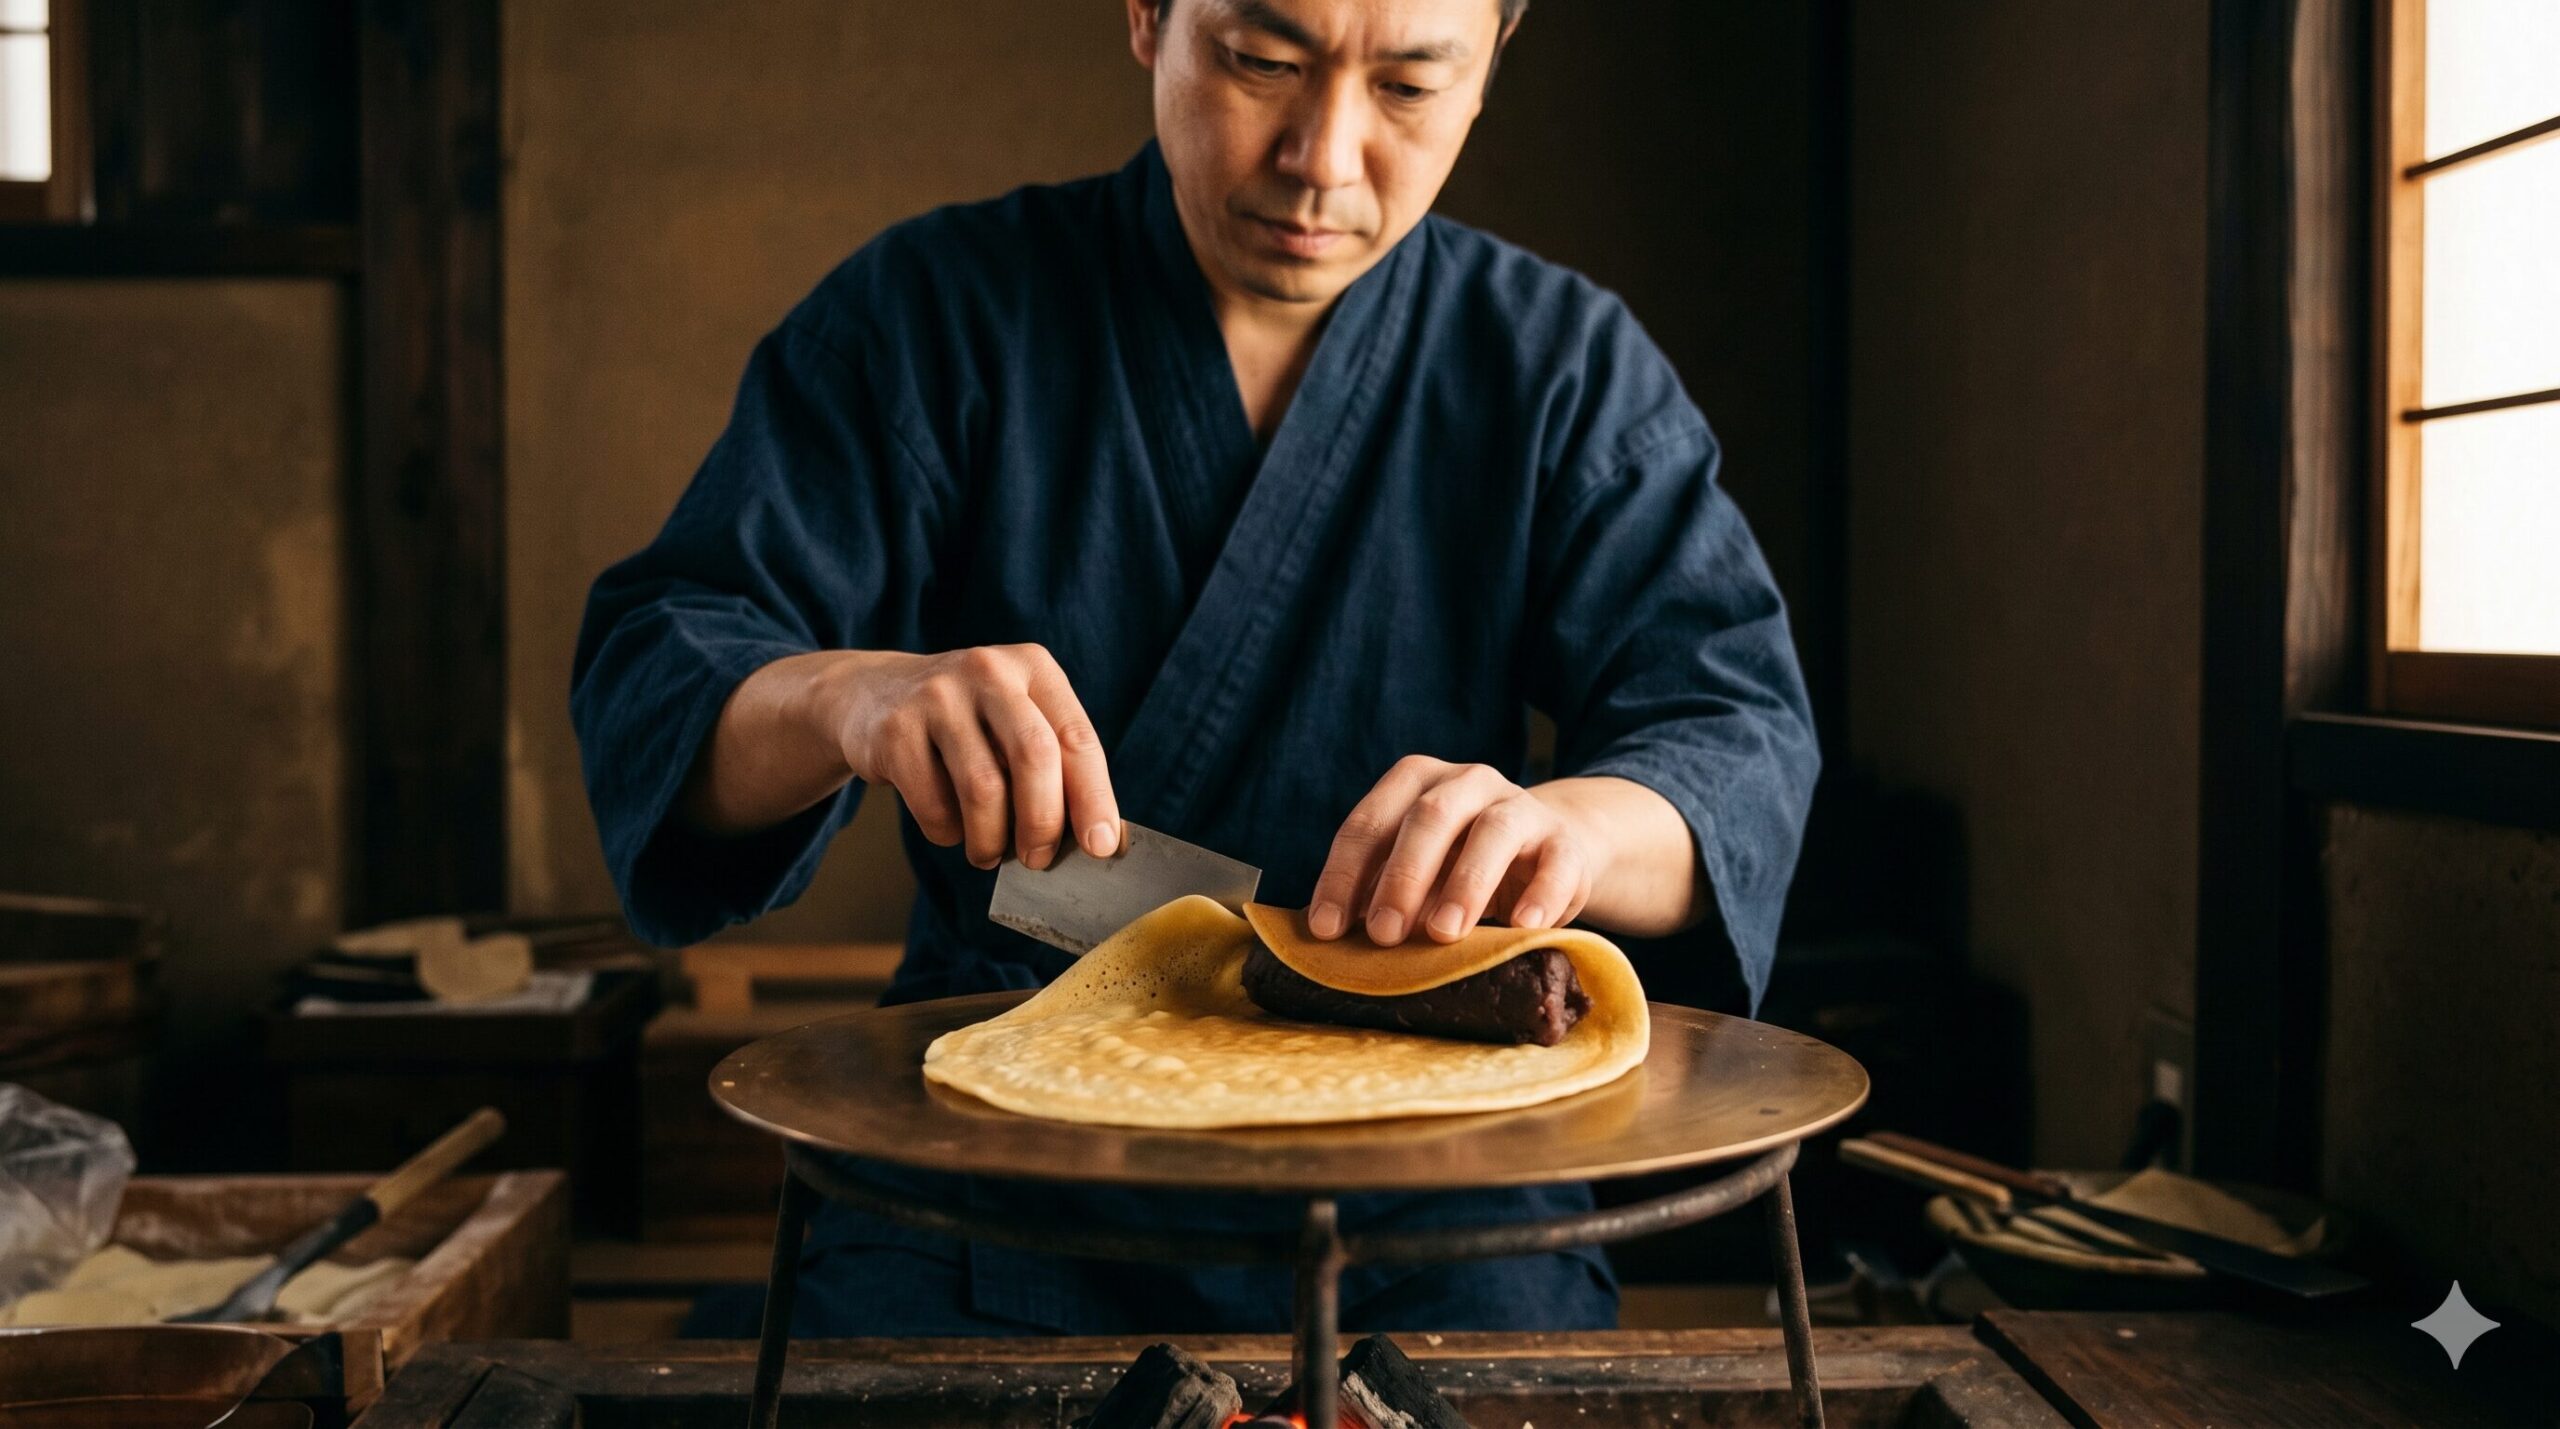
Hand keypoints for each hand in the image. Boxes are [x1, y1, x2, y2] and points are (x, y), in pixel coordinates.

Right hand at [812, 644, 1119, 870]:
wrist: (871, 694)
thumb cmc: (967, 722)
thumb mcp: (1015, 719)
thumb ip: (1055, 765)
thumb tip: (1096, 838)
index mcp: (1033, 667)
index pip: (1076, 738)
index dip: (1093, 797)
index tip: (1100, 846)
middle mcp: (988, 671)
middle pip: (1034, 756)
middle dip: (1043, 822)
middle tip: (1038, 860)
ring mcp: (937, 696)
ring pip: (983, 788)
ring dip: (992, 839)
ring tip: (990, 853)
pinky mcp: (895, 729)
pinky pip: (934, 804)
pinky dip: (949, 833)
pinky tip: (952, 829)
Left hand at [1306, 756, 1597, 944]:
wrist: (1549, 851)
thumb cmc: (1460, 865)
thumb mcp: (1416, 870)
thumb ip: (1377, 891)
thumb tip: (1330, 936)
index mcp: (1417, 782)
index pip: (1370, 822)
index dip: (1344, 875)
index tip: (1326, 928)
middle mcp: (1468, 782)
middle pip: (1430, 817)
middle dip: (1401, 877)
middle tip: (1382, 934)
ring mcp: (1520, 807)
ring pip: (1493, 832)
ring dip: (1465, 884)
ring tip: (1443, 934)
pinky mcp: (1564, 843)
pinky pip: (1557, 863)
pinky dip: (1541, 894)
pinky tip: (1523, 925)